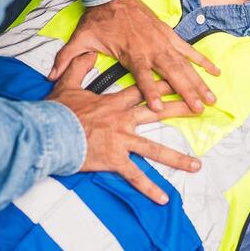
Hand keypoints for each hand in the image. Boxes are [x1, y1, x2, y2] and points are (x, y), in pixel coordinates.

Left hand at [48, 0, 220, 113]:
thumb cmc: (98, 20)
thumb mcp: (80, 39)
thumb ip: (67, 60)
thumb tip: (50, 76)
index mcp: (132, 53)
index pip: (143, 77)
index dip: (151, 93)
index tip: (159, 109)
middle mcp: (151, 49)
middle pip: (171, 74)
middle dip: (186, 92)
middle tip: (199, 109)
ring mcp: (163, 42)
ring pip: (184, 65)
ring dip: (199, 82)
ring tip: (212, 98)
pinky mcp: (169, 35)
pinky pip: (189, 50)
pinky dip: (203, 61)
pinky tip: (216, 72)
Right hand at [48, 55, 201, 203]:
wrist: (49, 133)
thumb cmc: (57, 112)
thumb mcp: (68, 84)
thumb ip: (78, 67)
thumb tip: (87, 52)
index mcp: (114, 103)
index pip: (143, 90)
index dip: (162, 85)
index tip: (179, 80)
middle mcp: (123, 120)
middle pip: (157, 113)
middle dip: (180, 109)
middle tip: (200, 109)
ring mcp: (121, 141)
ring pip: (154, 150)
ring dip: (176, 158)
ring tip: (196, 165)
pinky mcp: (115, 160)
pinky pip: (135, 176)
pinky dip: (149, 188)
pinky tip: (163, 198)